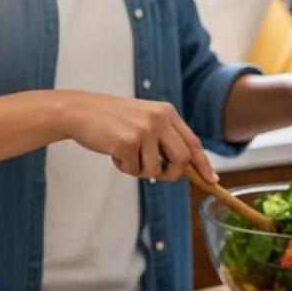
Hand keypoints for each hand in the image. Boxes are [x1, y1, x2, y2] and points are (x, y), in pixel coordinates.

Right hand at [60, 91, 217, 182]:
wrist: (80, 111)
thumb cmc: (111, 119)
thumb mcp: (144, 120)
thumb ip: (164, 137)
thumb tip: (185, 167)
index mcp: (166, 112)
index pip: (192, 142)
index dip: (202, 163)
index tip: (211, 180)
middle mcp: (159, 119)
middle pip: (181, 159)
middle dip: (172, 174)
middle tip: (158, 175)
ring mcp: (144, 130)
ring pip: (155, 169)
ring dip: (139, 169)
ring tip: (124, 152)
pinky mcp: (127, 142)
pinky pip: (133, 170)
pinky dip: (123, 167)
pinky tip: (113, 151)